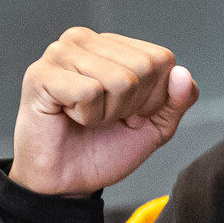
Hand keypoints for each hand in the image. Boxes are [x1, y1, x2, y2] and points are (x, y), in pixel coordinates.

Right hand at [12, 30, 198, 195]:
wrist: (66, 182)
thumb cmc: (103, 149)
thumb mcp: (154, 128)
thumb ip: (177, 101)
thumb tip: (182, 74)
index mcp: (112, 45)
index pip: (162, 59)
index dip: (153, 98)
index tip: (128, 114)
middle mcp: (85, 40)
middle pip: (143, 67)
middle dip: (131, 106)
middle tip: (104, 118)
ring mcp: (60, 53)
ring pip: (120, 79)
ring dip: (108, 114)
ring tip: (86, 118)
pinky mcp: (41, 73)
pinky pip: (89, 92)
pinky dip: (87, 116)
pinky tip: (69, 116)